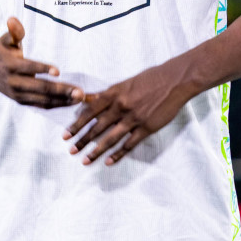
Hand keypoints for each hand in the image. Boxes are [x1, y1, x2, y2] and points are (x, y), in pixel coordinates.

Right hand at [0, 17, 81, 107]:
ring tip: (80, 98)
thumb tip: (13, 19)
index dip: (42, 69)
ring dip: (62, 100)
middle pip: (39, 87)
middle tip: (80, 92)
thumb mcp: (5, 39)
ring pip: (42, 99)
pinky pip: (41, 105)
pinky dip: (56, 105)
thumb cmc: (0, 49)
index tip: (58, 71)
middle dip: (61, 90)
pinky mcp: (20, 101)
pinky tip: (71, 102)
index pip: (28, 67)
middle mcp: (12, 82)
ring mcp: (16, 94)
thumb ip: (14, 31)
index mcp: (9, 64)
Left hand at [63, 61, 197, 164]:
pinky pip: (129, 144)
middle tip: (71, 151)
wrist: (174, 81)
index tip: (66, 135)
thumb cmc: (148, 79)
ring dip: (96, 151)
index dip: (76, 124)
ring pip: (111, 138)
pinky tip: (109, 162)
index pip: (89, 112)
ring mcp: (134, 118)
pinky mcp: (147, 128)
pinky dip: (118, 154)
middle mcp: (120, 107)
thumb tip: (85, 98)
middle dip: (82, 140)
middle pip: (97, 128)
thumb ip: (105, 95)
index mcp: (113, 94)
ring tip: (85, 160)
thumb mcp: (123, 84)